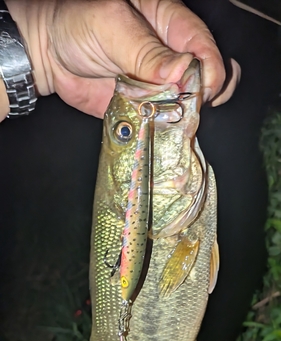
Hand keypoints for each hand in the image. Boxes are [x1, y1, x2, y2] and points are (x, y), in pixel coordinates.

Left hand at [6, 0, 240, 117]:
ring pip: (189, 101)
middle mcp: (169, 54)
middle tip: (189, 106)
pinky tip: (165, 131)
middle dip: (204, 95)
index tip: (203, 89)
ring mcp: (159, 83)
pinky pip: (164, 119)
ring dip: (189, 115)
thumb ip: (145, 51)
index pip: (203, 46)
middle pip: (205, 76)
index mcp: (169, 23)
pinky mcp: (146, 106)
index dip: (210, 68)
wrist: (48, 53)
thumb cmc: (76, 24)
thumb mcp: (111, 27)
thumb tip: (180, 71)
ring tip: (179, 120)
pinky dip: (168, 129)